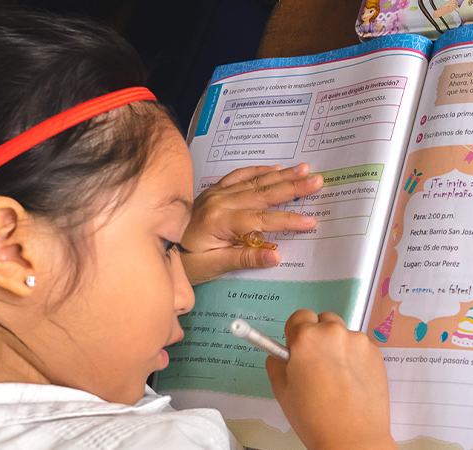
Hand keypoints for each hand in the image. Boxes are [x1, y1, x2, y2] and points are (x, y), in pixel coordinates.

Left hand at [180, 164, 322, 284]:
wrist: (156, 245)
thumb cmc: (185, 260)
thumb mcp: (213, 267)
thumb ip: (244, 259)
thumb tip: (275, 257)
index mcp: (220, 221)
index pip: (261, 220)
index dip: (287, 221)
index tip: (310, 221)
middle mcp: (220, 201)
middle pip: (262, 192)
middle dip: (292, 187)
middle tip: (316, 181)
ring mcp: (216, 193)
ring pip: (255, 181)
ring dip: (282, 175)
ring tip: (304, 169)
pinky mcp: (214, 191)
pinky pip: (239, 175)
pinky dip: (259, 170)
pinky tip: (275, 168)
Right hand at [266, 310, 394, 449]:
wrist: (353, 439)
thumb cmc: (315, 419)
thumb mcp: (282, 392)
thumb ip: (277, 364)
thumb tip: (279, 354)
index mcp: (306, 338)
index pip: (299, 317)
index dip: (296, 333)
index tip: (297, 347)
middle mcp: (334, 333)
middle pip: (323, 321)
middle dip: (318, 336)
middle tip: (316, 364)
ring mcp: (358, 342)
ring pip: (343, 335)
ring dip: (338, 347)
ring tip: (336, 378)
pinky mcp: (376, 353)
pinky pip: (359, 348)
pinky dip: (354, 358)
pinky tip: (351, 382)